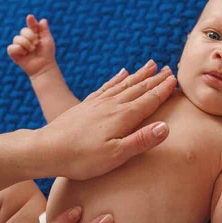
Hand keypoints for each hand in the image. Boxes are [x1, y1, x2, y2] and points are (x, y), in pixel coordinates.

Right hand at [7, 14, 56, 77]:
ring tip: (32, 50)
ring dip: (26, 44)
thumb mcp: (47, 40)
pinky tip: (24, 54)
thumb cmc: (47, 54)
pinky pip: (11, 48)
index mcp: (34, 34)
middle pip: (23, 31)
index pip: (31, 25)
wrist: (44, 66)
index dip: (30, 21)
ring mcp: (19, 46)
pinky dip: (18, 49)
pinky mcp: (14, 53)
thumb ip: (44, 30)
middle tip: (36, 44)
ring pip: (16, 38)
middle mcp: (25, 39)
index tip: (30, 17)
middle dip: (30, 36)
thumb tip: (42, 20)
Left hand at [34, 60, 177, 179]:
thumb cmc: (82, 158)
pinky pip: (106, 86)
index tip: (175, 79)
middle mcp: (112, 105)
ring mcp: (98, 103)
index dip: (163, 90)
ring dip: (139, 74)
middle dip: (156, 79)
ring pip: (124, 84)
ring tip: (151, 64)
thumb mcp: (116, 155)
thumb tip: (166, 127)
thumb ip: (141, 141)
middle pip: (139, 88)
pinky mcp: (86, 105)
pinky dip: (117, 78)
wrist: (45, 150)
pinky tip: (121, 73)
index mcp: (123, 117)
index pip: (149, 100)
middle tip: (169, 68)